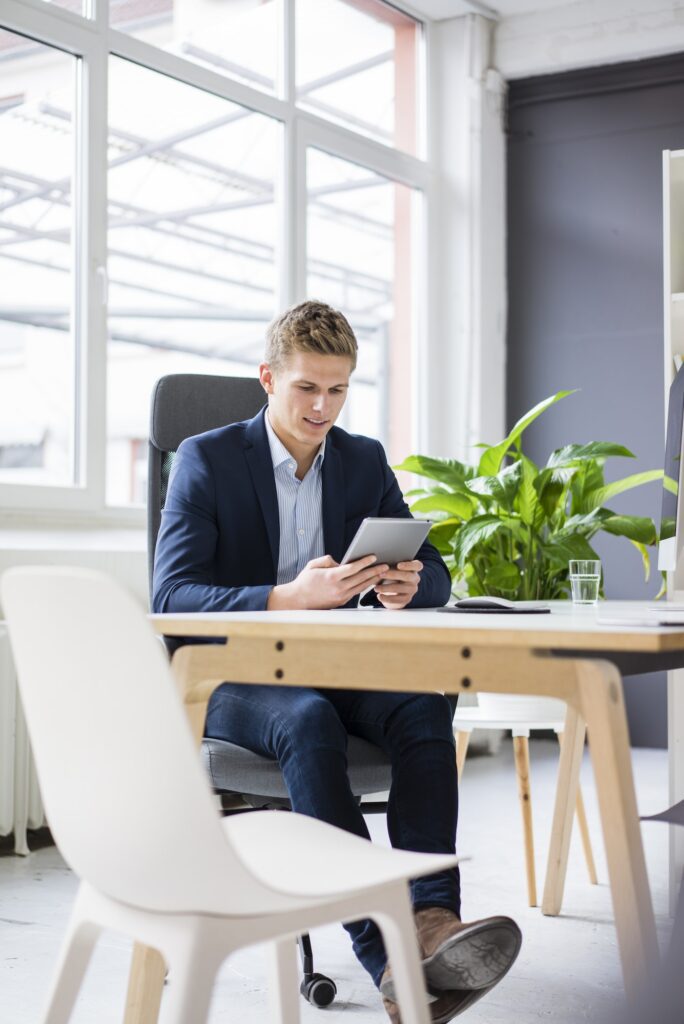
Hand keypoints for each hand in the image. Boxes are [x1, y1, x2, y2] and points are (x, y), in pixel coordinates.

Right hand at [268, 554, 389, 609]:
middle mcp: (338, 588)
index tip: (373, 556)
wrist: (298, 600)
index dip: (364, 562)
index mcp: (331, 577)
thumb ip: (327, 560)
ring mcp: (340, 596)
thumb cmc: (304, 581)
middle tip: (385, 566)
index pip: (352, 568)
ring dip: (372, 579)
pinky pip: (356, 592)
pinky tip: (370, 581)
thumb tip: (340, 562)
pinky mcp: (341, 602)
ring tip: (382, 573)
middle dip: (374, 571)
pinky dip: (364, 586)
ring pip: (361, 586)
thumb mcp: (313, 565)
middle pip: (361, 578)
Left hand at [373, 560, 422, 609]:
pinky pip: (397, 599)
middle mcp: (415, 578)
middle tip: (381, 574)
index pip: (417, 565)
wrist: (392, 590)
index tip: (398, 565)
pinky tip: (379, 596)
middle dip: (393, 575)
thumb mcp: (391, 568)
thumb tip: (378, 565)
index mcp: (414, 568)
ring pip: (401, 588)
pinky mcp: (407, 599)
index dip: (409, 565)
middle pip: (407, 576)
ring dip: (387, 588)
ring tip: (376, 588)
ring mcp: (412, 589)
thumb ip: (388, 565)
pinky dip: (387, 598)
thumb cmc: (391, 574)